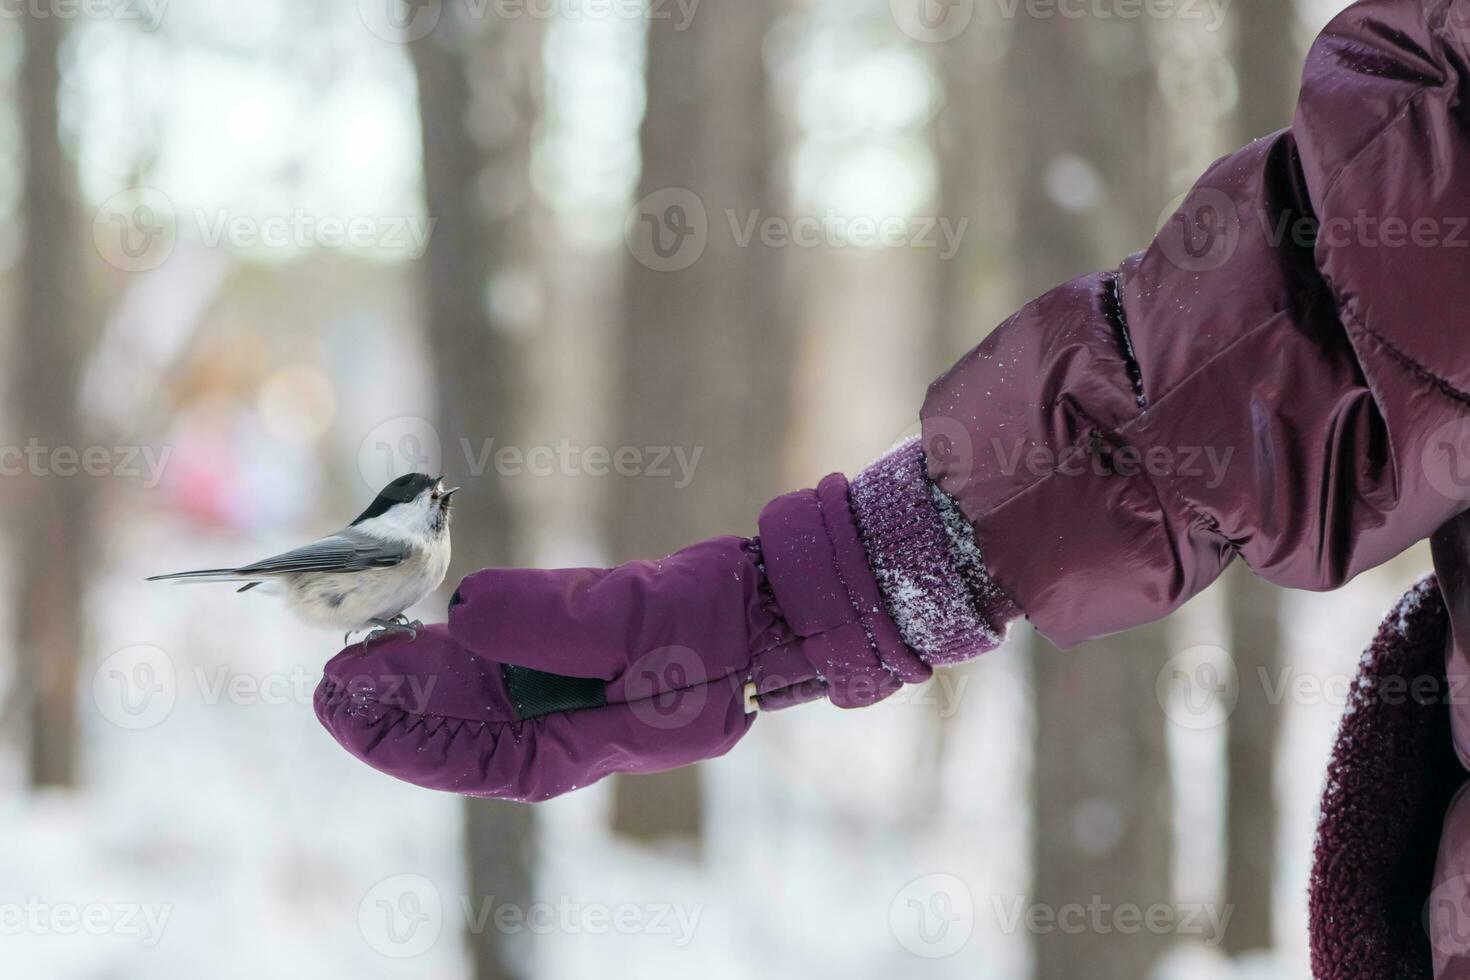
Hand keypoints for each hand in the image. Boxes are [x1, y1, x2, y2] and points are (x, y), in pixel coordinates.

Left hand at [314, 476, 935, 800]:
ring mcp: (559, 689)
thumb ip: (546, 620)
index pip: (461, 759)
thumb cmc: (710, 632)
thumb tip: (458, 610)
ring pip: (466, 690)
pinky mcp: (568, 651)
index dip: (390, 735)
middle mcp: (553, 727)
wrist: (764, 607)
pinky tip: (421, 624)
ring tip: (360, 641)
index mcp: (568, 749)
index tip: (337, 700)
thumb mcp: (632, 627)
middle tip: (331, 667)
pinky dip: (454, 644)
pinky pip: (496, 655)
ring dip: (412, 670)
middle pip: (451, 725)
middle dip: (388, 701)